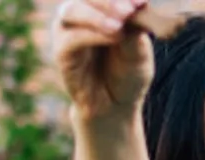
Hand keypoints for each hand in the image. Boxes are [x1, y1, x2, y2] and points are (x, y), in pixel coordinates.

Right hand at [51, 0, 157, 120]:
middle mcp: (81, 13)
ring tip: (119, 26)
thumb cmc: (128, 72)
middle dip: (109, 0)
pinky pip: (71, 38)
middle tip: (130, 10)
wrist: (115, 105)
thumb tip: (138, 8)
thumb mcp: (139, 51)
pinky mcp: (61, 51)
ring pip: (73, 10)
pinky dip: (93, 35)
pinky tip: (113, 38)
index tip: (142, 1)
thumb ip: (135, 30)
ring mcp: (68, 30)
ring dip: (97, 15)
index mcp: (100, 7)